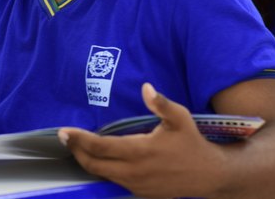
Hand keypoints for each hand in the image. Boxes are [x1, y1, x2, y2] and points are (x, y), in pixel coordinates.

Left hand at [58, 83, 224, 198]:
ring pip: (102, 175)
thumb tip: (146, 88)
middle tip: (65, 137)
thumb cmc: (192, 143)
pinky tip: (100, 158)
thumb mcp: (180, 119)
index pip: (100, 147)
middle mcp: (133, 172)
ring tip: (78, 146)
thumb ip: (161, 104)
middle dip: (76, 151)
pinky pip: (114, 181)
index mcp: (139, 152)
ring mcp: (136, 185)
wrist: (210, 176)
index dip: (79, 139)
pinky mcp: (140, 193)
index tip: (64, 131)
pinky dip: (102, 170)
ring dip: (88, 161)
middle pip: (93, 165)